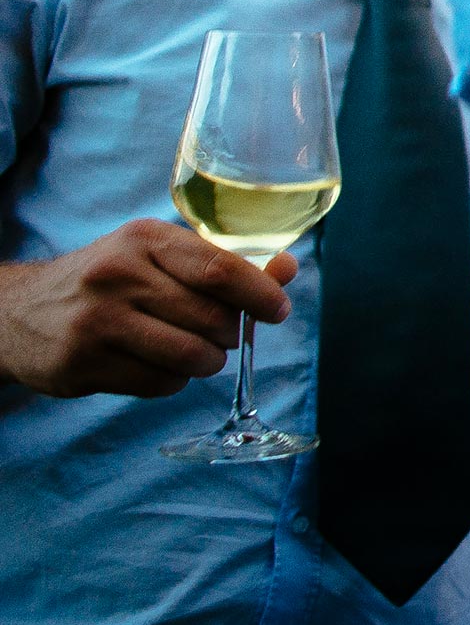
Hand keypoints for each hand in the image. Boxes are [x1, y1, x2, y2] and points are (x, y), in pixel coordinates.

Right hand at [0, 219, 295, 397]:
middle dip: (230, 335)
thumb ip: (224, 263)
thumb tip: (287, 270)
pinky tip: (156, 364)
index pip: (220, 269)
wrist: (18, 311)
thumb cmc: (109, 280)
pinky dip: (173, 381)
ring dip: (206, 363)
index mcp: (145, 240)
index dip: (259, 294)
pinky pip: (159, 384)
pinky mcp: (82, 364)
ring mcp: (97, 322)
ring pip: (190, 357)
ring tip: (194, 352)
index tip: (278, 311)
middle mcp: (119, 276)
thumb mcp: (158, 256)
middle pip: (211, 319)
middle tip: (222, 334)